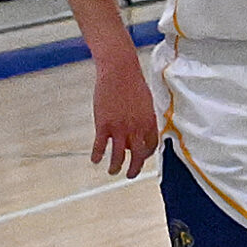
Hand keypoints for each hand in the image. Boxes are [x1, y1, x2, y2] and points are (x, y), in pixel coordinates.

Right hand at [89, 51, 160, 176]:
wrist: (119, 71)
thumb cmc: (133, 83)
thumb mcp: (146, 101)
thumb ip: (144, 118)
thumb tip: (141, 130)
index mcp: (149, 121)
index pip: (151, 145)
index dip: (147, 154)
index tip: (141, 157)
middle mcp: (136, 128)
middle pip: (138, 155)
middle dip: (134, 168)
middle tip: (130, 175)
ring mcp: (120, 128)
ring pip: (119, 155)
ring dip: (116, 166)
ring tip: (113, 171)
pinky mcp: (104, 125)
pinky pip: (101, 146)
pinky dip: (97, 155)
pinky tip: (95, 160)